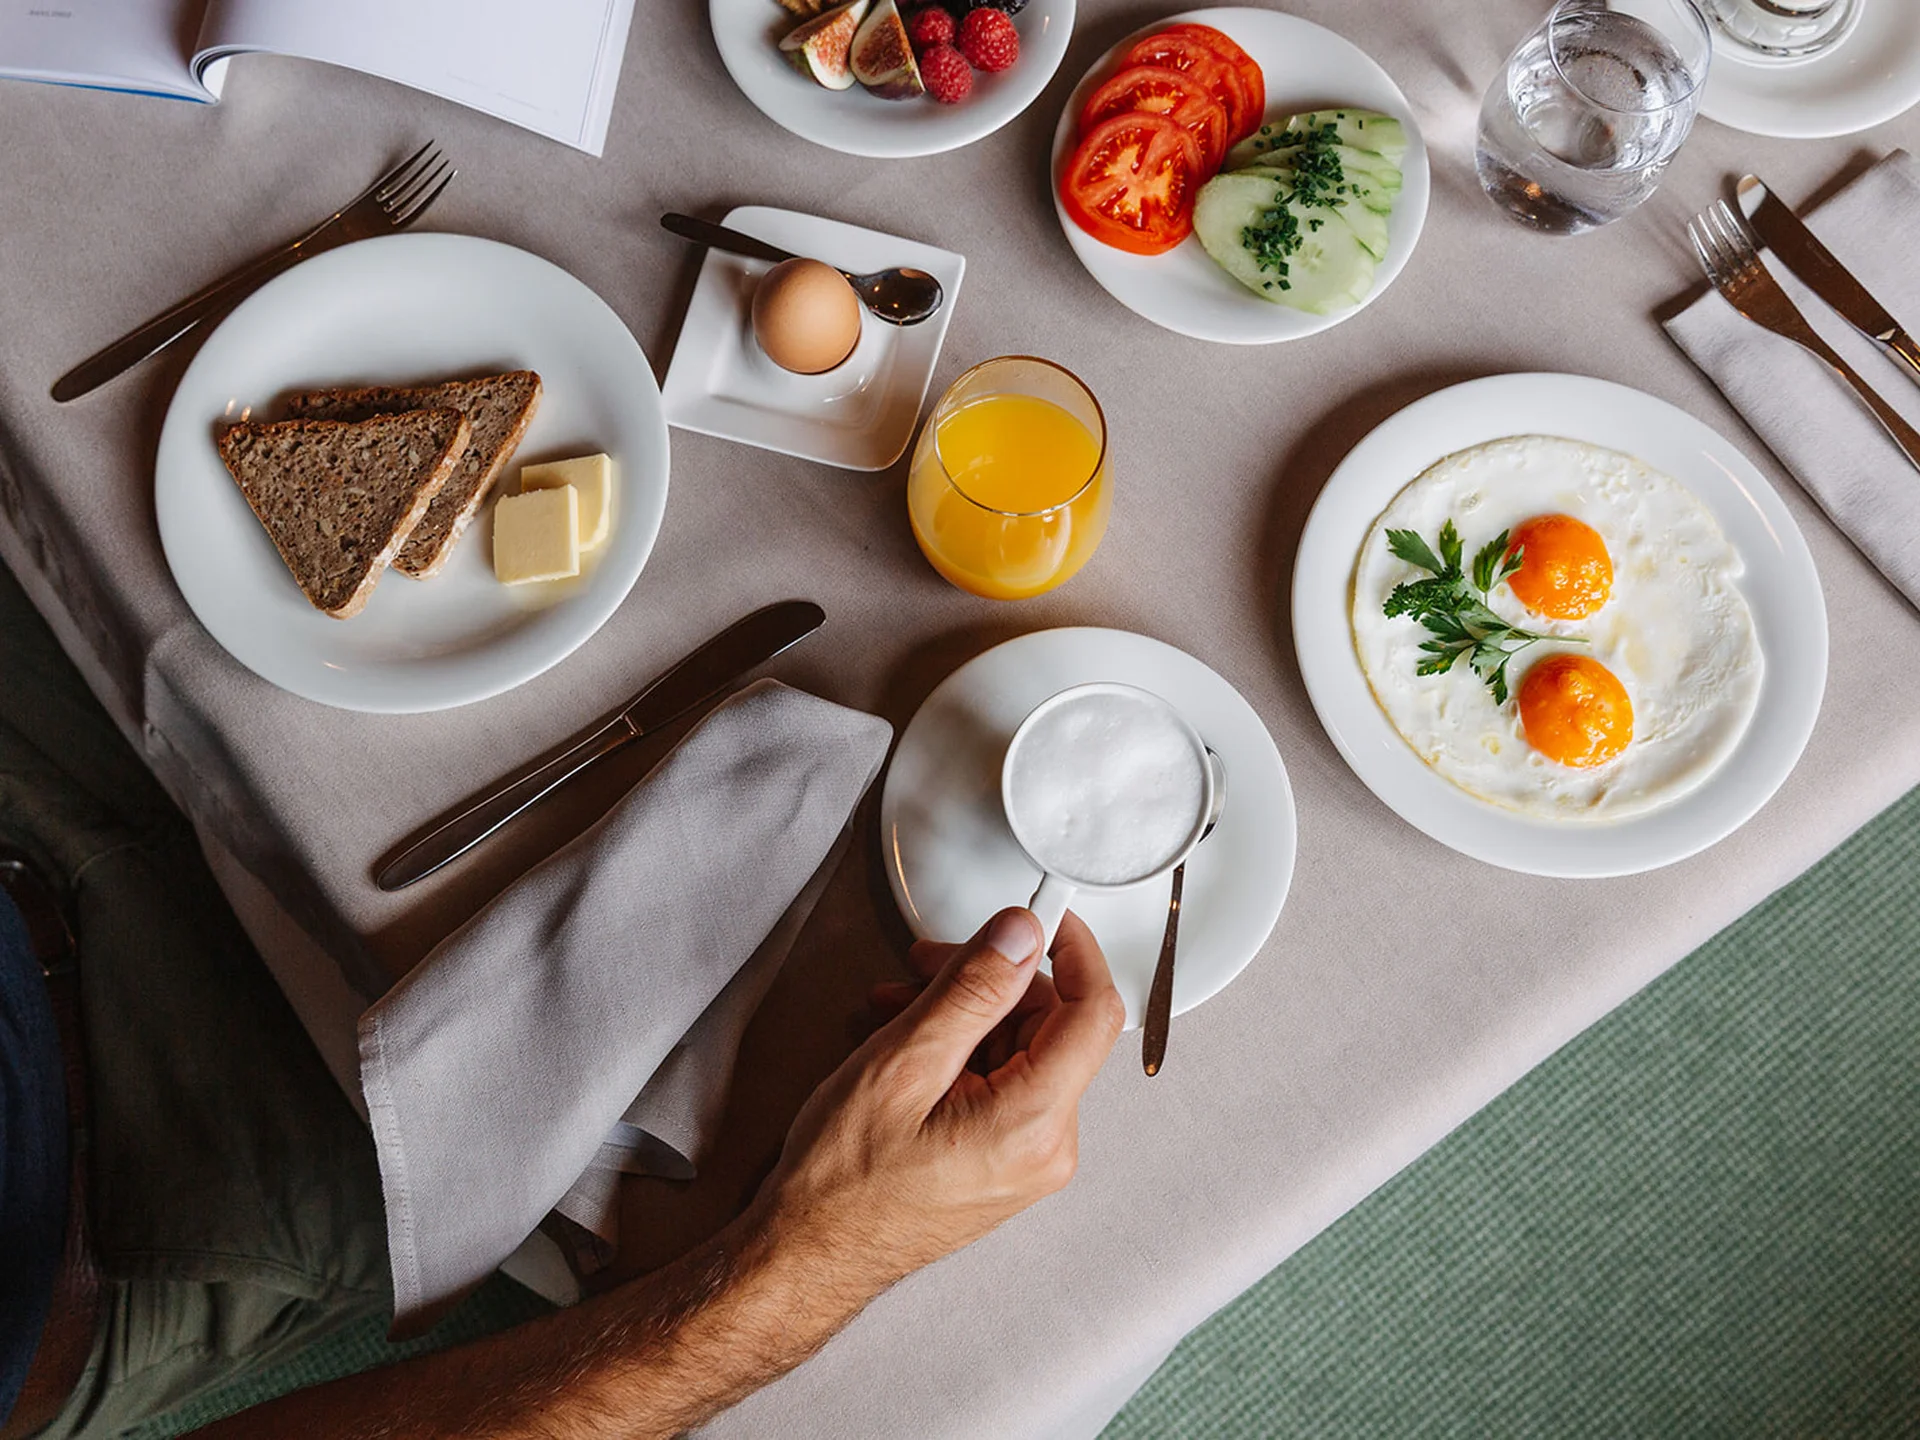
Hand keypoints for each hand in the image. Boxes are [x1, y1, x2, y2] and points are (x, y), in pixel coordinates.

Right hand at [756, 909, 1123, 1299]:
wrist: (809, 1256)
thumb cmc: (843, 1183)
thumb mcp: (902, 1064)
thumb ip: (972, 991)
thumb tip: (1022, 934)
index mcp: (1033, 1123)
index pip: (1094, 1012)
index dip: (1074, 949)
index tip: (1042, 914)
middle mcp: (1046, 1147)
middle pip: (1049, 1025)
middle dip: (988, 982)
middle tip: (926, 961)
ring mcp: (1027, 1159)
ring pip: (1018, 1049)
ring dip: (960, 1015)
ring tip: (894, 1006)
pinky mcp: (1005, 1162)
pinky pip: (1001, 1082)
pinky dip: (957, 1051)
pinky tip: (904, 1041)